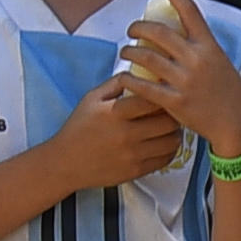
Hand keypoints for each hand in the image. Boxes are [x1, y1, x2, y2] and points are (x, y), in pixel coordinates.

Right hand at [42, 71, 191, 192]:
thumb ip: (116, 83)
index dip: (164, 93)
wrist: (65, 163)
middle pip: (168, 121)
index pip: (153, 99)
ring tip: (168, 127)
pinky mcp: (136, 171)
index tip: (164, 92)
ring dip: (174, 132)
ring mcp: (132, 155)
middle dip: (173, 113)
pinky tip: (162, 142)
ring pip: (172, 141)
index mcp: (115, 113)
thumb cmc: (78, 128)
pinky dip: (169, 149)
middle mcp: (126, 134)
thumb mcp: (91, 99)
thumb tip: (140, 70)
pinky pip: (166, 159)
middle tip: (171, 110)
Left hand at [118, 0, 240, 159]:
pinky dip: (128, 79)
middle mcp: (196, 58)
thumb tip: (177, 34)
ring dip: (129, 52)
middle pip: (158, 31)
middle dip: (138, 27)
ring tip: (125, 53)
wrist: (238, 124)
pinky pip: (142, 86)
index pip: (190, 10)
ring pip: (145, 56)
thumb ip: (199, 48)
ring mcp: (185, 80)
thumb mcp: (219, 62)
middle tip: (131, 30)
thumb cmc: (228, 92)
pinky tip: (123, 77)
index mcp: (209, 45)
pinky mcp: (175, 101)